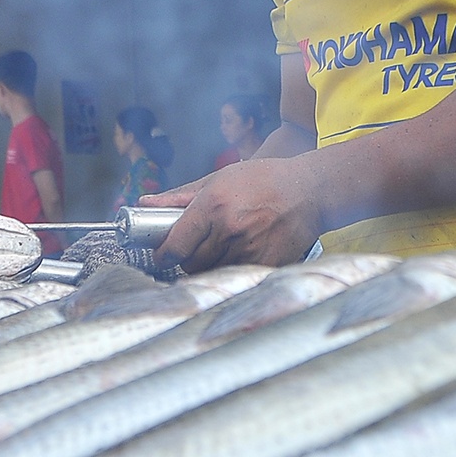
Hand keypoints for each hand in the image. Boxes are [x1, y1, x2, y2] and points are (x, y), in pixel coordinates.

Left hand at [146, 158, 325, 271]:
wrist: (311, 191)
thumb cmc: (263, 180)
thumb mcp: (217, 179)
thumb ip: (178, 197)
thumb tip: (144, 203)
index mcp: (213, 206)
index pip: (174, 245)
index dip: (162, 254)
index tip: (161, 254)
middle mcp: (229, 230)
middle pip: (190, 264)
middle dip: (187, 258)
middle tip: (194, 247)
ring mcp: (249, 250)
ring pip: (212, 273)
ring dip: (210, 265)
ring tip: (222, 247)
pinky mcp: (267, 264)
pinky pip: (237, 277)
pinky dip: (233, 270)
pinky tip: (242, 252)